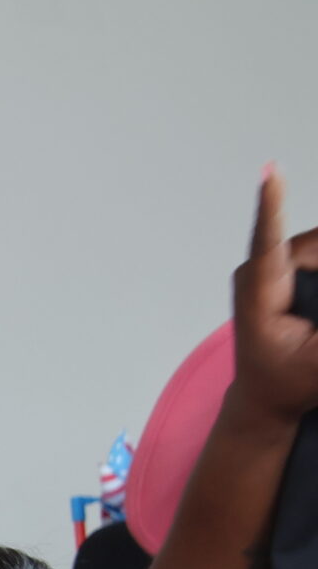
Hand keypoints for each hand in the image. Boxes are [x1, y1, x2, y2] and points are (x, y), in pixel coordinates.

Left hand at [229, 167, 317, 428]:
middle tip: (314, 320)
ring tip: (312, 322)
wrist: (266, 397)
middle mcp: (257, 272)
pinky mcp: (284, 264)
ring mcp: (271, 266)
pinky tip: (315, 315)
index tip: (270, 171)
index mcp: (258, 297)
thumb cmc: (291, 383)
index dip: (272, 204)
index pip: (269, 243)